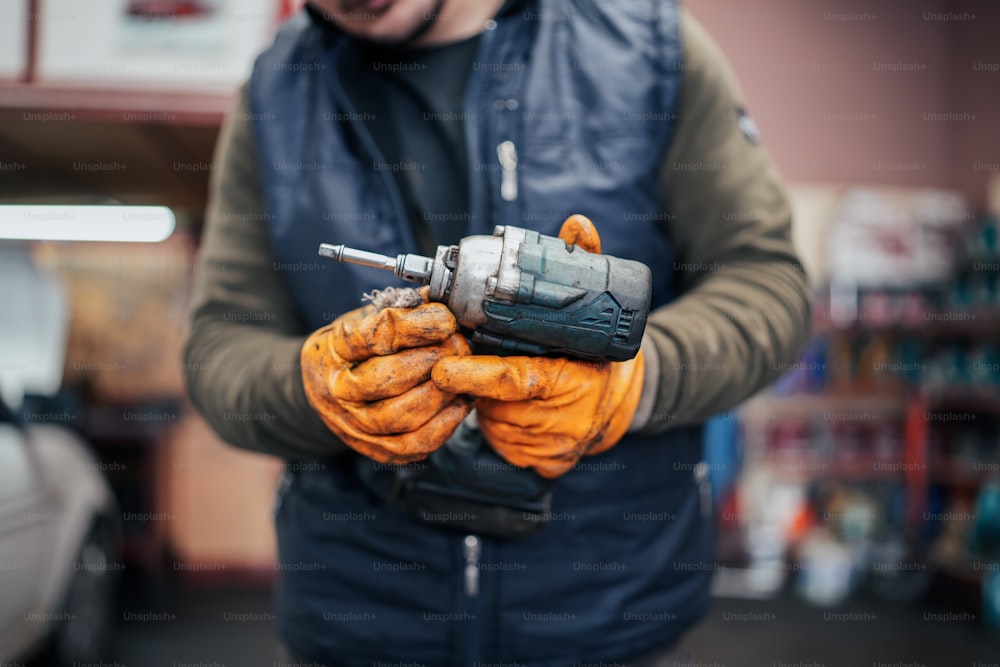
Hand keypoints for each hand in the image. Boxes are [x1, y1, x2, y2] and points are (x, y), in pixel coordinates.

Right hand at [301, 299, 472, 463]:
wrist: (325, 389)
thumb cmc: (354, 349)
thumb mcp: (365, 319)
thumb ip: (399, 310)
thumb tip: (441, 299)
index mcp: (334, 349)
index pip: (375, 337)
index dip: (417, 326)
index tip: (446, 319)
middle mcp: (338, 390)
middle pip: (388, 378)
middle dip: (433, 360)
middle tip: (459, 346)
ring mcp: (354, 424)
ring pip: (401, 415)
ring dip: (441, 393)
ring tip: (461, 373)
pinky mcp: (374, 448)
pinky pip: (414, 444)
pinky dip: (443, 424)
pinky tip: (460, 402)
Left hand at [431, 215, 644, 477]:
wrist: (623, 402)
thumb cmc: (596, 353)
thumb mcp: (593, 311)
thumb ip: (581, 267)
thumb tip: (577, 225)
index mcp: (573, 379)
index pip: (515, 379)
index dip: (475, 374)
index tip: (443, 368)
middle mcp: (564, 421)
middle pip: (495, 404)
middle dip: (473, 385)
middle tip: (464, 364)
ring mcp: (552, 447)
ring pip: (493, 423)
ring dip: (483, 403)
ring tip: (498, 380)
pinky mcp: (543, 464)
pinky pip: (502, 443)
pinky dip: (496, 424)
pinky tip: (508, 408)